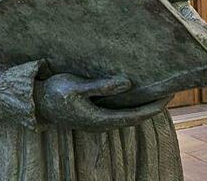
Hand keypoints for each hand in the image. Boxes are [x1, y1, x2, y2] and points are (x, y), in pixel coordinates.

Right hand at [34, 74, 171, 130]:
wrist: (36, 103)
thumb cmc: (55, 93)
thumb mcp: (76, 87)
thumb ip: (102, 87)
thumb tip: (128, 83)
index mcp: (100, 119)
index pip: (135, 116)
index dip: (154, 107)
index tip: (169, 94)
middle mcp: (102, 123)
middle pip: (135, 117)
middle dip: (153, 105)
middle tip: (170, 89)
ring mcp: (98, 120)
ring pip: (128, 115)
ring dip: (143, 104)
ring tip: (156, 89)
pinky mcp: (94, 114)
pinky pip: (119, 111)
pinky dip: (131, 102)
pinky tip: (135, 91)